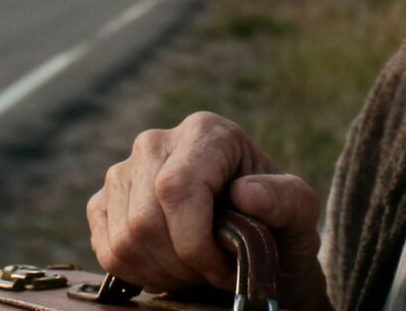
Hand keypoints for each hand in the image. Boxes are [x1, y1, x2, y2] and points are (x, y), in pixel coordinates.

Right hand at [86, 112, 331, 310]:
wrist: (252, 242)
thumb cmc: (277, 224)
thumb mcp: (300, 211)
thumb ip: (286, 198)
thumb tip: (245, 192)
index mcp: (205, 132)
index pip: (177, 187)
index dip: (195, 242)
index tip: (224, 269)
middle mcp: (157, 141)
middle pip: (146, 218)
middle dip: (182, 263)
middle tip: (212, 273)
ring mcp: (125, 169)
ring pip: (124, 238)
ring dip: (161, 271)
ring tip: (194, 269)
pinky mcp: (106, 199)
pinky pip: (106, 248)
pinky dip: (138, 272)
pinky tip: (168, 266)